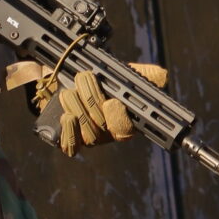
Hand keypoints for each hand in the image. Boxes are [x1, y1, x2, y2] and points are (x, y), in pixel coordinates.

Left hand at [34, 64, 167, 156]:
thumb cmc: (91, 77)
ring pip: (88, 135)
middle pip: (104, 129)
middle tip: (84, 78)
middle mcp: (107, 133)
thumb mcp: (114, 72)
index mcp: (123, 119)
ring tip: (69, 90)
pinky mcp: (66, 139)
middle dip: (92, 100)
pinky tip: (66, 117)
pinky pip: (71, 146)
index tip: (113, 101)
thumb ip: (138, 73)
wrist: (56, 77)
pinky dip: (69, 132)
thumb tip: (161, 76)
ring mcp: (87, 138)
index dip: (121, 119)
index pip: (128, 129)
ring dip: (77, 107)